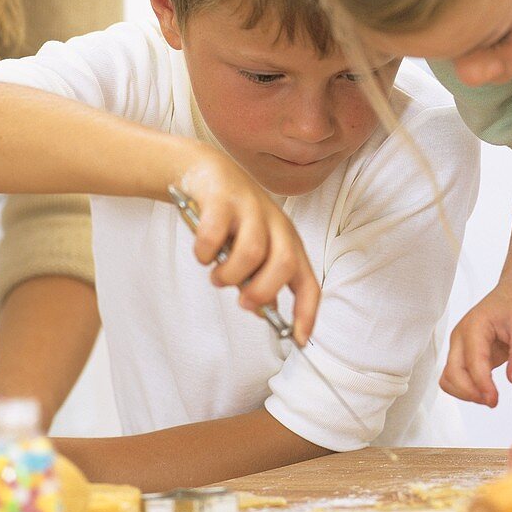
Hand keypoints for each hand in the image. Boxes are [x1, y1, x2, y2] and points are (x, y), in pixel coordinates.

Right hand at [178, 153, 319, 342]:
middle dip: (263, 291)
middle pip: (285, 265)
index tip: (299, 339)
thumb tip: (260, 308)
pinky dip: (205, 252)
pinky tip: (202, 253)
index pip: (309, 282)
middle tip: (242, 301)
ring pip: (251, 253)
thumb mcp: (251, 249)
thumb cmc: (233, 221)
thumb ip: (258, 278)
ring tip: (217, 276)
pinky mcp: (223, 199)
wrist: (207, 172)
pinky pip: (214, 235)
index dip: (307, 312)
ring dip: (230, 275)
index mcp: (289, 243)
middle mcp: (277, 225)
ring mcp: (251, 210)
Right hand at [440, 280, 511, 406]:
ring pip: (449, 378)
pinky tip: (486, 390)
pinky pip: (457, 377)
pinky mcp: (465, 354)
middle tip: (493, 401)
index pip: (471, 363)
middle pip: (452, 373)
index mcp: (474, 327)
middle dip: (470, 392)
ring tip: (490, 397)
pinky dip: (467, 388)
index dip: (482, 385)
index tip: (495, 400)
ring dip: (465, 393)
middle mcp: (461, 337)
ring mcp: (460, 345)